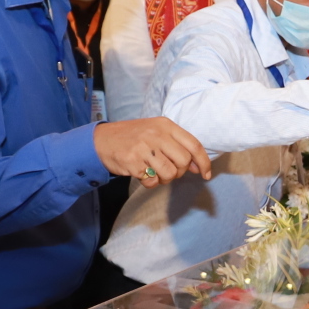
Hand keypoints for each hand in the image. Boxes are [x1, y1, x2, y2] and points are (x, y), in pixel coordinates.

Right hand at [94, 119, 210, 186]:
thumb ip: (177, 145)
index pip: (194, 145)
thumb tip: (198, 166)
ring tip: (155, 173)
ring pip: (170, 173)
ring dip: (165, 179)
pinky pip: (152, 182)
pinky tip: (143, 175)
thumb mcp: (156, 132)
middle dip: (180, 172)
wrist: (101, 140)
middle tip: (168, 170)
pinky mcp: (133, 162)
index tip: (206, 174)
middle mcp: (156, 134)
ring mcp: (144, 148)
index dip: (204, 162)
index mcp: (165, 125)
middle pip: (184, 162)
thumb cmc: (133, 137)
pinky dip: (150, 183)